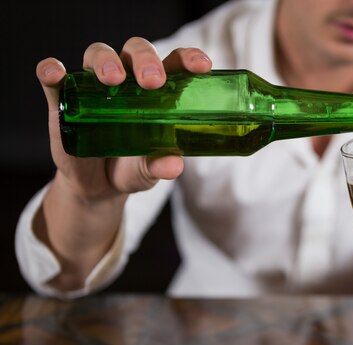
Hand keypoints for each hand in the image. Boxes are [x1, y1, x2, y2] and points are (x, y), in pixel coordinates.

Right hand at [36, 37, 212, 200]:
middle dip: (146, 60)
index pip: (174, 64)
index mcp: (157, 92)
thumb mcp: (148, 171)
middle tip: (153, 81)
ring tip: (113, 80)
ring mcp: (94, 87)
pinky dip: (52, 70)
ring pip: (98, 54)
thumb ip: (160, 167)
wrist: (97, 187)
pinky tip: (56, 74)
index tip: (202, 66)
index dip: (189, 58)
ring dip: (106, 61)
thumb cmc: (132, 168)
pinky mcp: (63, 100)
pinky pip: (53, 76)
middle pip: (136, 52)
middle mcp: (127, 81)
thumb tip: (174, 165)